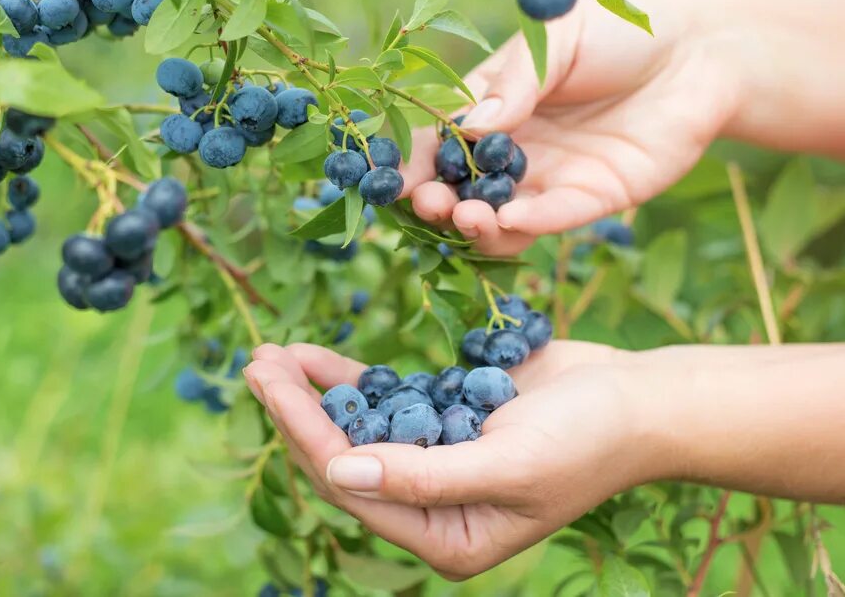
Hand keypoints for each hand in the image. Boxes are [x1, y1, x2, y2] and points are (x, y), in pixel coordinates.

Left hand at [243, 341, 655, 579]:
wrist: (642, 400)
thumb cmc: (588, 440)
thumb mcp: (507, 464)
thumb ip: (421, 477)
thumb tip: (338, 469)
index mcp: (446, 539)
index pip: (354, 486)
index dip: (306, 433)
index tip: (269, 382)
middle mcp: (432, 509)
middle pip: (344, 458)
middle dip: (297, 412)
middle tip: (254, 363)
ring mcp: (435, 463)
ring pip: (355, 430)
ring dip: (313, 394)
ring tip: (270, 356)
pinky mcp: (443, 421)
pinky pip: (383, 404)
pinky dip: (348, 381)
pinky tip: (311, 357)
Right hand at [400, 0, 743, 255]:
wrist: (700, 50)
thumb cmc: (621, 30)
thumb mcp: (557, 37)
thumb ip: (515, 81)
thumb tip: (467, 128)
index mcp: (493, 105)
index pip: (438, 139)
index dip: (411, 162)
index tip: (389, 181)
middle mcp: (514, 150)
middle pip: (461, 187)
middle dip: (437, 202)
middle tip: (429, 203)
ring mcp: (549, 178)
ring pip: (499, 217)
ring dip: (475, 225)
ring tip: (466, 217)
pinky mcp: (592, 200)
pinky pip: (552, 220)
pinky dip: (528, 225)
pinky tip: (511, 221)